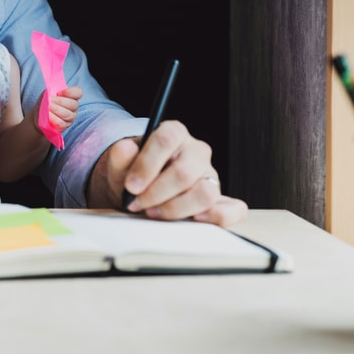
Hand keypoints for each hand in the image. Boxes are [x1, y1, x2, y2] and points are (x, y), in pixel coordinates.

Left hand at [46, 86, 82, 132]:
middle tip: (49, 100)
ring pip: (68, 115)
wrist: (38, 115)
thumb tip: (50, 93)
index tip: (59, 93)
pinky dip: (54, 119)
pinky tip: (48, 116)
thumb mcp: (47, 93)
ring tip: (47, 107)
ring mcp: (70, 119)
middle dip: (60, 101)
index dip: (70, 92)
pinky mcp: (64, 127)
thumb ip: (51, 91)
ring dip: (56, 110)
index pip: (78, 93)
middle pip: (73, 104)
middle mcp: (73, 108)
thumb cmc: (46, 102)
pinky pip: (62, 124)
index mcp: (72, 97)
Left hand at [87, 120, 247, 225]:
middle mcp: (196, 152)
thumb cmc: (134, 175)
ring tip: (155, 212)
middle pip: (184, 172)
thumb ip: (120, 156)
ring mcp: (210, 176)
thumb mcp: (121, 164)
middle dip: (157, 193)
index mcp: (173, 133)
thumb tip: (124, 148)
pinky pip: (233, 209)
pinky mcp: (220, 200)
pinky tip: (194, 219)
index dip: (147, 164)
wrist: (141, 191)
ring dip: (176, 209)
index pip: (166, 139)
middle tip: (137, 204)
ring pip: (205, 193)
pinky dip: (218, 217)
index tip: (131, 186)